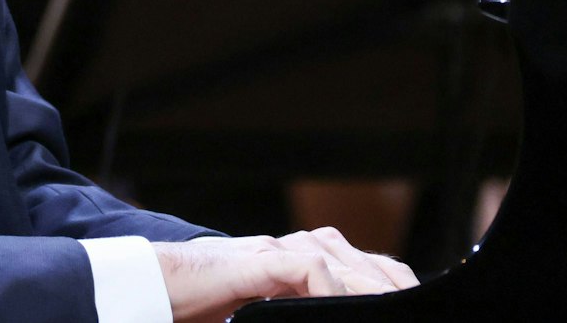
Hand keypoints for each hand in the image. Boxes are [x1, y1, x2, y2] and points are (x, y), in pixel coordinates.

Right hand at [154, 229, 416, 322]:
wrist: (150, 287)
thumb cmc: (197, 307)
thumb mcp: (258, 315)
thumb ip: (288, 313)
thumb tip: (323, 318)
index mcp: (296, 263)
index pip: (362, 269)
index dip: (391, 286)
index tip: (413, 308)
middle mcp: (291, 250)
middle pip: (362, 262)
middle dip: (393, 287)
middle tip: (416, 311)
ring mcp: (275, 251)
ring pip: (342, 261)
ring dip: (370, 288)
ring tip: (391, 311)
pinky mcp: (259, 260)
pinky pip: (308, 269)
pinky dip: (330, 289)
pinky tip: (340, 306)